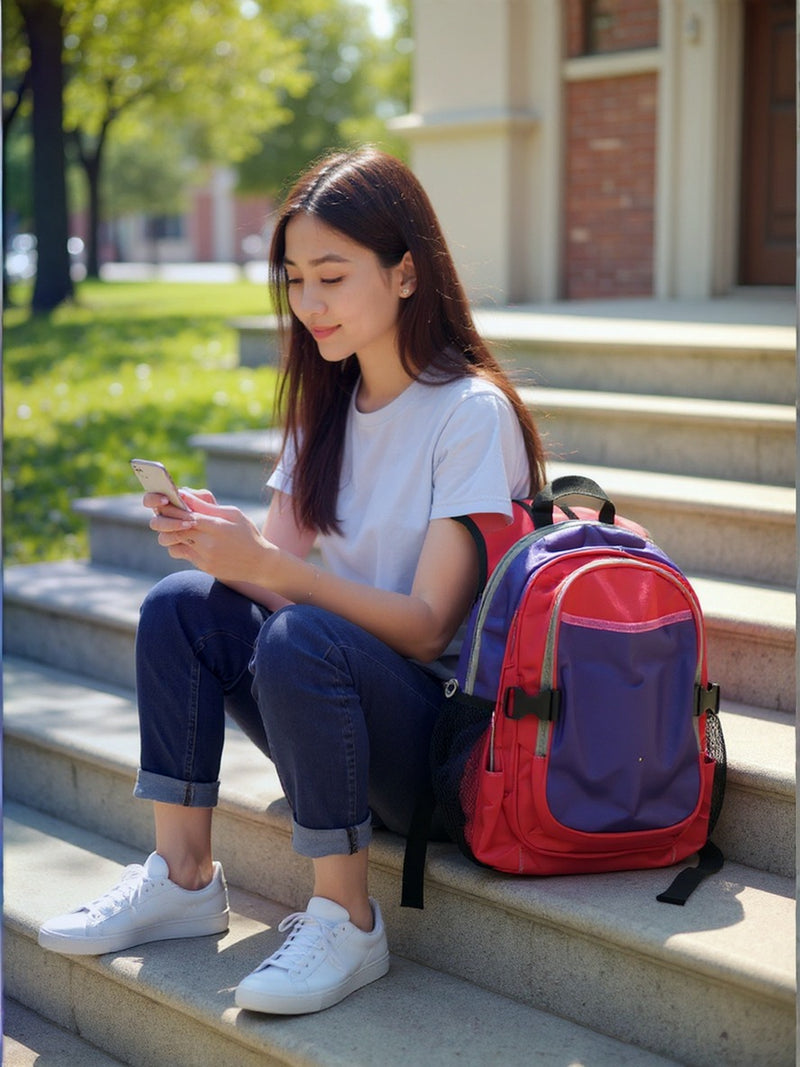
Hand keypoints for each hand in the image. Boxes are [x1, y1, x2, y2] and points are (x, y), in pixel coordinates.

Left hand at [150, 491, 275, 583]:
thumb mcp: (233, 514)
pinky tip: (187, 537)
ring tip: (177, 525)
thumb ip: (207, 507)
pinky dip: (180, 543)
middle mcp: (209, 543)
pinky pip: (182, 553)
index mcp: (217, 526)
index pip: (187, 515)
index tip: (166, 501)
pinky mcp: (204, 566)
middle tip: (164, 512)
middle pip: (177, 529)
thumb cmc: (248, 534)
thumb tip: (185, 495)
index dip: (174, 508)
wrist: (260, 563)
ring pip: (175, 542)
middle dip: (168, 519)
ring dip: (171, 533)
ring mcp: (205, 557)